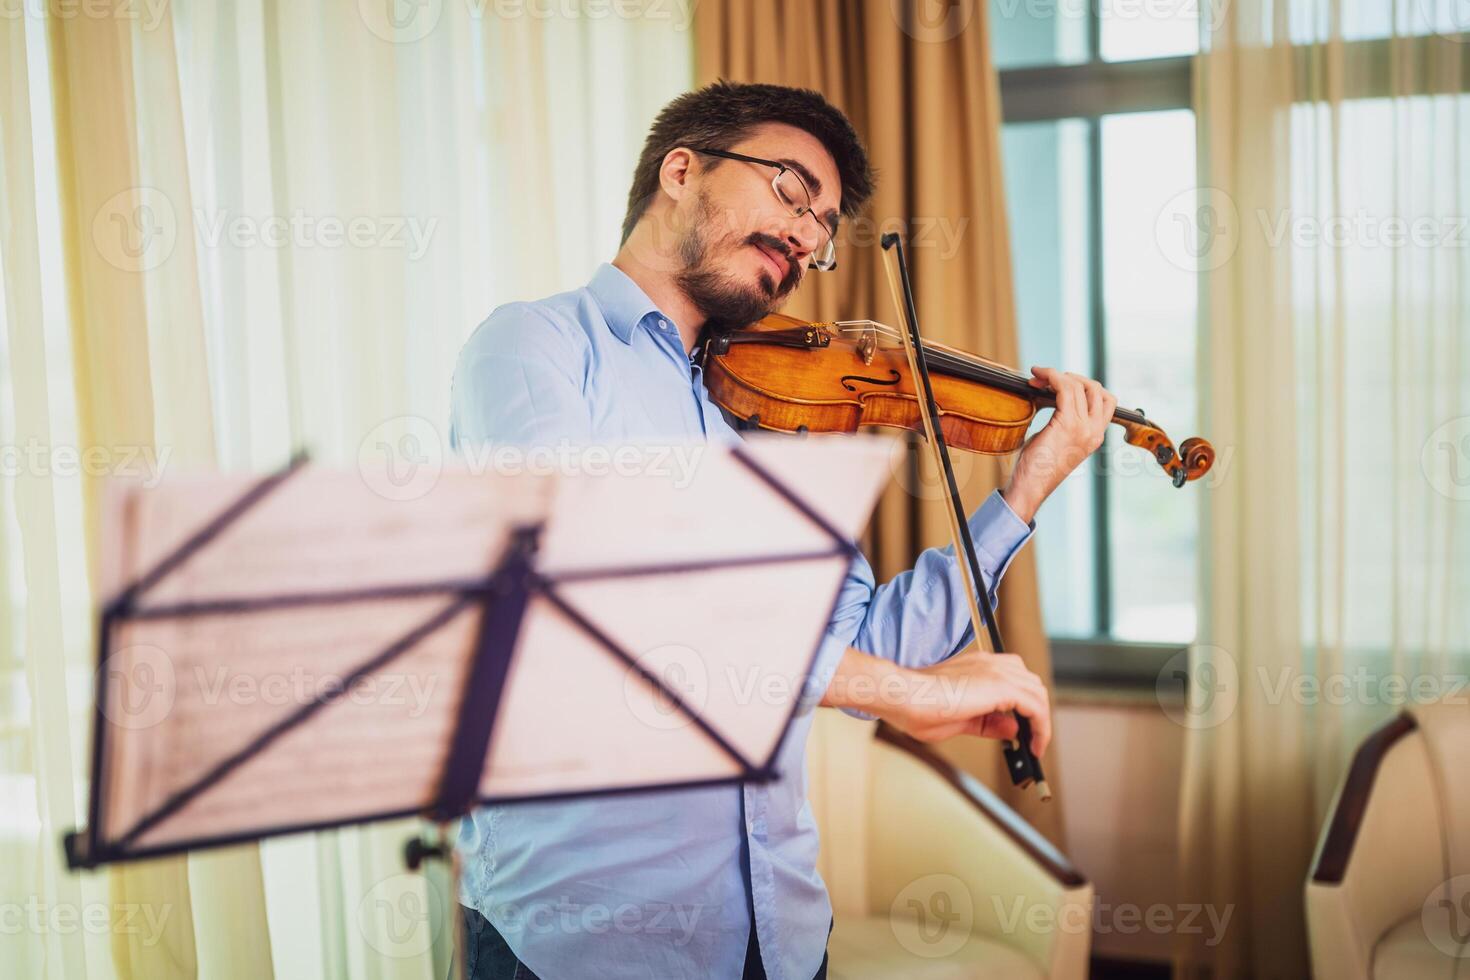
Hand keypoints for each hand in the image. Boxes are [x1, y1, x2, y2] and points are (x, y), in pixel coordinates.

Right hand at [823, 648, 1051, 755]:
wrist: (903, 695)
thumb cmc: (917, 706)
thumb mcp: (959, 720)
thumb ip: (987, 723)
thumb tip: (1012, 729)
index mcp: (977, 666)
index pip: (1013, 679)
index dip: (1023, 704)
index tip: (1022, 729)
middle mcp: (990, 664)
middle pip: (1030, 684)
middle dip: (1036, 712)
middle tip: (1033, 739)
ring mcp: (997, 672)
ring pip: (1037, 693)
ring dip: (1041, 720)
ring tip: (1036, 745)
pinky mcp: (1001, 686)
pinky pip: (1036, 706)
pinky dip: (1041, 726)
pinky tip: (1035, 745)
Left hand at [1001, 366, 1116, 522]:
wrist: (1030, 487)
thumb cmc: (1037, 467)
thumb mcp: (1058, 441)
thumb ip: (1064, 420)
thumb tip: (1053, 396)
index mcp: (1095, 436)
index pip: (1105, 400)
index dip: (1085, 385)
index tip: (1060, 384)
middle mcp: (1094, 431)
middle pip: (1095, 388)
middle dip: (1071, 376)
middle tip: (1046, 379)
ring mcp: (1083, 428)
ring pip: (1078, 385)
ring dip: (1056, 375)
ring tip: (1039, 377)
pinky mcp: (1067, 424)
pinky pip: (1064, 389)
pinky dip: (1051, 376)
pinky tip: (1038, 376)